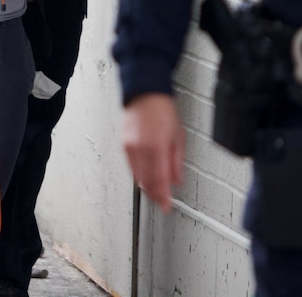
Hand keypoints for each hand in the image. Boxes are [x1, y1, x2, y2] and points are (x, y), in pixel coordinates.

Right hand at [122, 92, 184, 211]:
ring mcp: (129, 147)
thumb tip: (177, 181)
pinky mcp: (123, 144)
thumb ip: (177, 162)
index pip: (158, 180)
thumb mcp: (178, 137)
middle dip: (154, 195)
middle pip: (146, 181)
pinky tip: (146, 179)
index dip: (162, 197)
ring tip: (156, 194)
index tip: (167, 207)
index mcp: (156, 147)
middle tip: (162, 203)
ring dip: (146, 187)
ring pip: (137, 176)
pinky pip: (131, 167)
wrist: (145, 94)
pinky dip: (139, 176)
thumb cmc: (163, 111)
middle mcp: (139, 148)